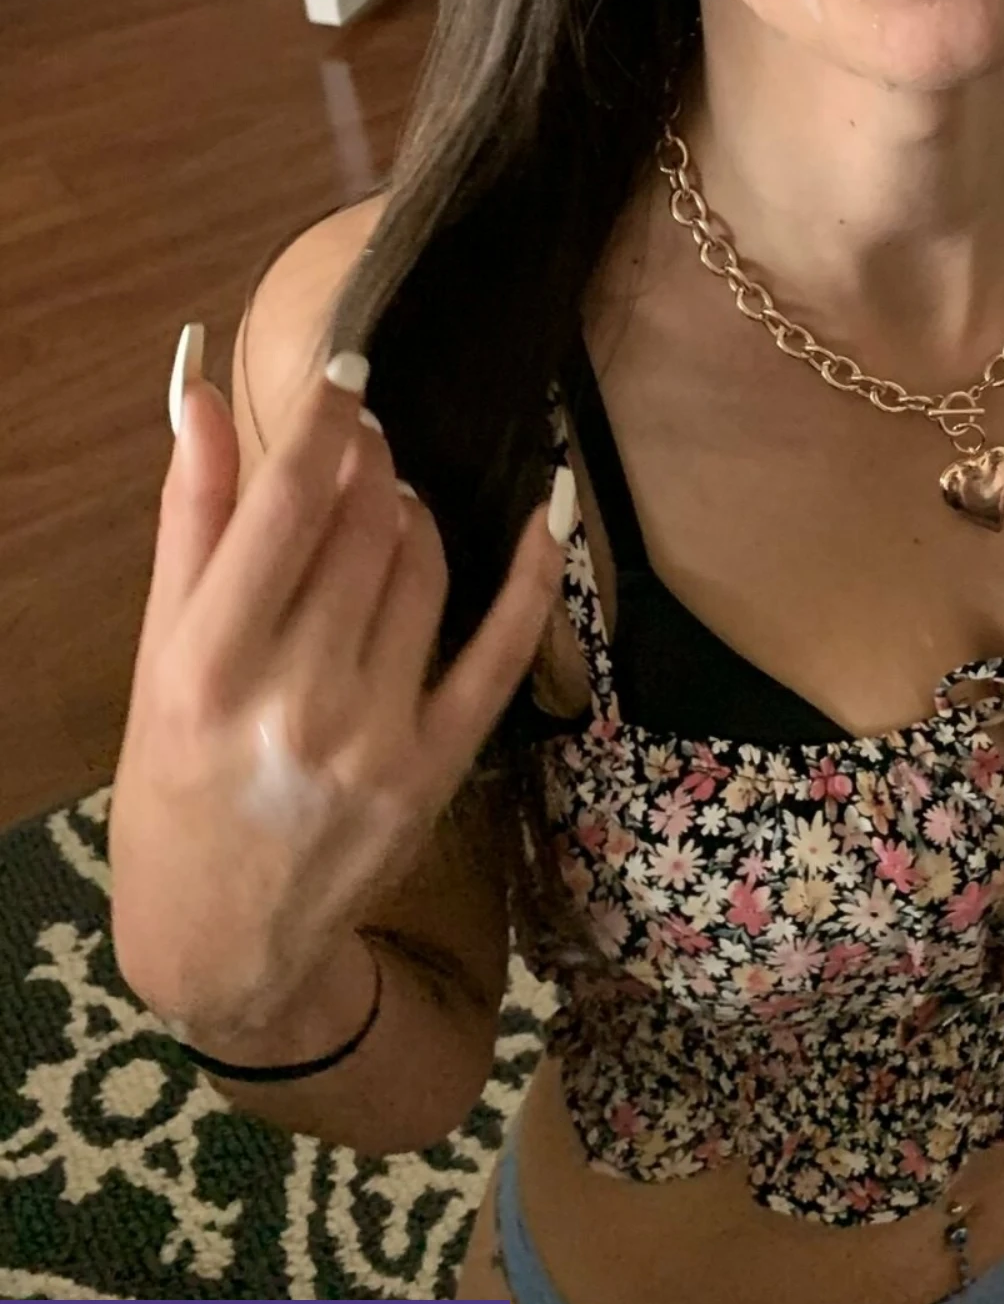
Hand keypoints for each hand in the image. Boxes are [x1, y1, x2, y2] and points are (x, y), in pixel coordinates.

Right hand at [109, 333, 567, 1039]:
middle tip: (357, 447)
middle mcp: (295, 697)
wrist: (222, 939)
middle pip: (363, 525)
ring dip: (413, 513)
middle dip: (368, 463)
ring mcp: (375, 735)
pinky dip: (531, 574)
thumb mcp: (157, 654)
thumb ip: (191, 520)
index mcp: (208, 664)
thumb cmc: (174, 780)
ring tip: (384, 509)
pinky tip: (547, 514)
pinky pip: (501, 649)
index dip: (326, 420)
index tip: (350, 364)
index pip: (285, 506)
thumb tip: (206, 394)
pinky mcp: (436, 766)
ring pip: (424, 565)